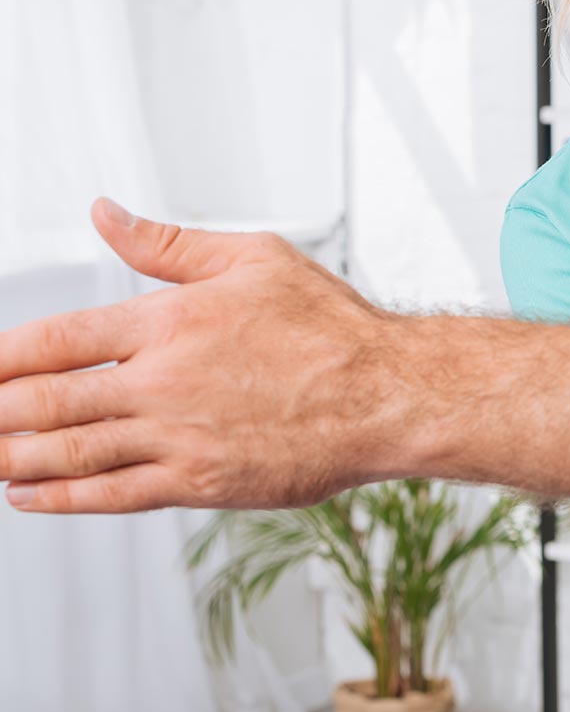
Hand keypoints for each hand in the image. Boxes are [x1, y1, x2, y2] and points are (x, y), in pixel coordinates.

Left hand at [1, 199, 402, 512]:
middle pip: (43, 404)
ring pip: (67, 454)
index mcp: (169, 322)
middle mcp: (163, 382)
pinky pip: (111, 495)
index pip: (53, 342)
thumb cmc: (332, 326)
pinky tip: (26, 493)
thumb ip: (168, 243)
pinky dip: (58, 498)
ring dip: (10, 458)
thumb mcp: (254, 259)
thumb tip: (102, 213)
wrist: (390, 395)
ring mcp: (178, 438)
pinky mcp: (201, 483)